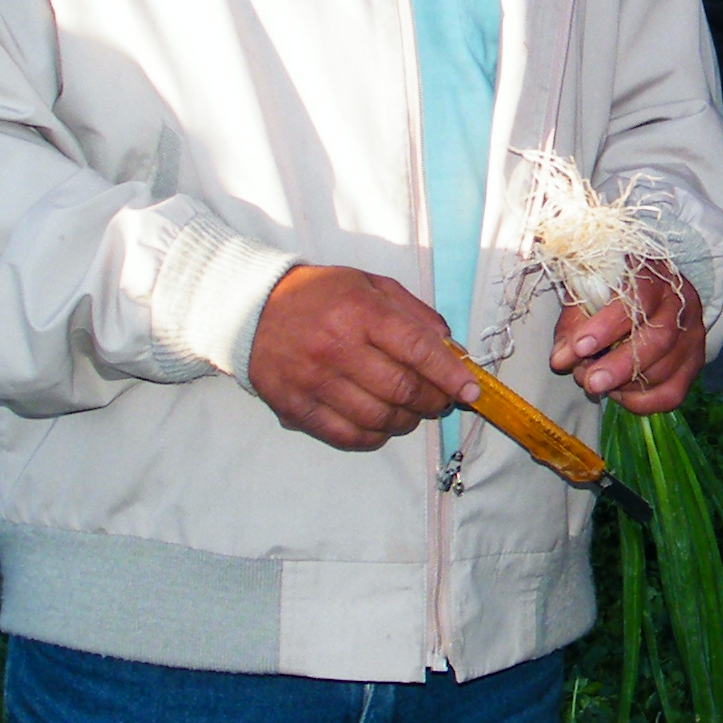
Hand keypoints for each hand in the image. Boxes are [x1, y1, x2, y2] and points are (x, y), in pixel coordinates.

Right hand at [246, 266, 479, 451]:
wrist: (251, 309)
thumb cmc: (319, 295)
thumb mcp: (370, 285)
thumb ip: (414, 314)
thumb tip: (451, 349)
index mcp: (360, 312)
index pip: (418, 350)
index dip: (450, 375)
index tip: (471, 390)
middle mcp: (337, 348)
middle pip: (402, 390)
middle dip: (434, 401)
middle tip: (443, 400)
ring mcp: (314, 382)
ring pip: (379, 418)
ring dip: (408, 421)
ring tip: (413, 412)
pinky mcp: (296, 408)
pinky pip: (348, 436)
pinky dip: (376, 437)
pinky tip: (382, 425)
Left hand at [548, 262, 704, 412]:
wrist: (648, 296)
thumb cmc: (611, 295)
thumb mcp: (588, 298)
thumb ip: (573, 327)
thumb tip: (560, 360)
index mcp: (654, 277)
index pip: (638, 298)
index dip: (608, 325)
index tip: (580, 346)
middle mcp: (681, 305)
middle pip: (659, 339)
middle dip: (620, 365)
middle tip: (590, 381)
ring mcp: (693, 336)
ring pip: (666, 370)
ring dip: (625, 385)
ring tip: (595, 382)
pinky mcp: (694, 364)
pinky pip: (672, 394)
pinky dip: (641, 401)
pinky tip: (618, 393)